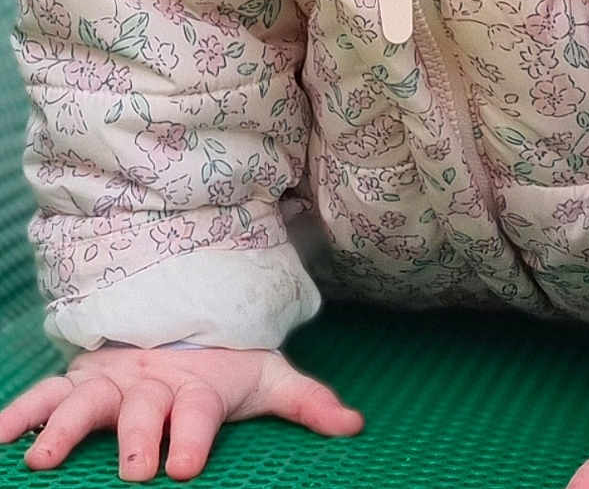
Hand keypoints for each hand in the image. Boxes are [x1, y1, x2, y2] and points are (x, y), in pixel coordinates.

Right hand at [0, 341, 363, 480]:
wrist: (185, 320)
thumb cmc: (226, 364)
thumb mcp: (269, 378)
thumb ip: (307, 402)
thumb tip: (354, 426)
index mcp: (196, 386)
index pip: (195, 411)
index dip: (192, 437)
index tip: (186, 467)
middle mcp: (149, 382)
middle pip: (140, 408)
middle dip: (135, 436)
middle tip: (134, 470)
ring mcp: (111, 381)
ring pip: (84, 400)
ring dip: (63, 428)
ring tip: (41, 459)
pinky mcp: (81, 381)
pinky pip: (45, 394)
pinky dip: (19, 412)